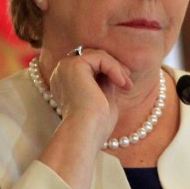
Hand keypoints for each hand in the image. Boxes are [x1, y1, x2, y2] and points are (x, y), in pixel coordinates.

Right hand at [36, 48, 132, 188]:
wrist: (86, 133)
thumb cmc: (95, 124)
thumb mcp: (102, 97)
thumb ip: (104, 81)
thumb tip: (115, 69)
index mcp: (65, 81)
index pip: (90, 65)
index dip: (109, 71)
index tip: (124, 84)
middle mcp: (61, 72)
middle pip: (93, 57)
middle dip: (114, 67)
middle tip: (128, 83)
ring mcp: (65, 67)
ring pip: (98, 55)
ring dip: (117, 68)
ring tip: (127, 85)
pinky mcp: (73, 65)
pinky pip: (100, 58)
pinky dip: (114, 68)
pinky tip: (121, 83)